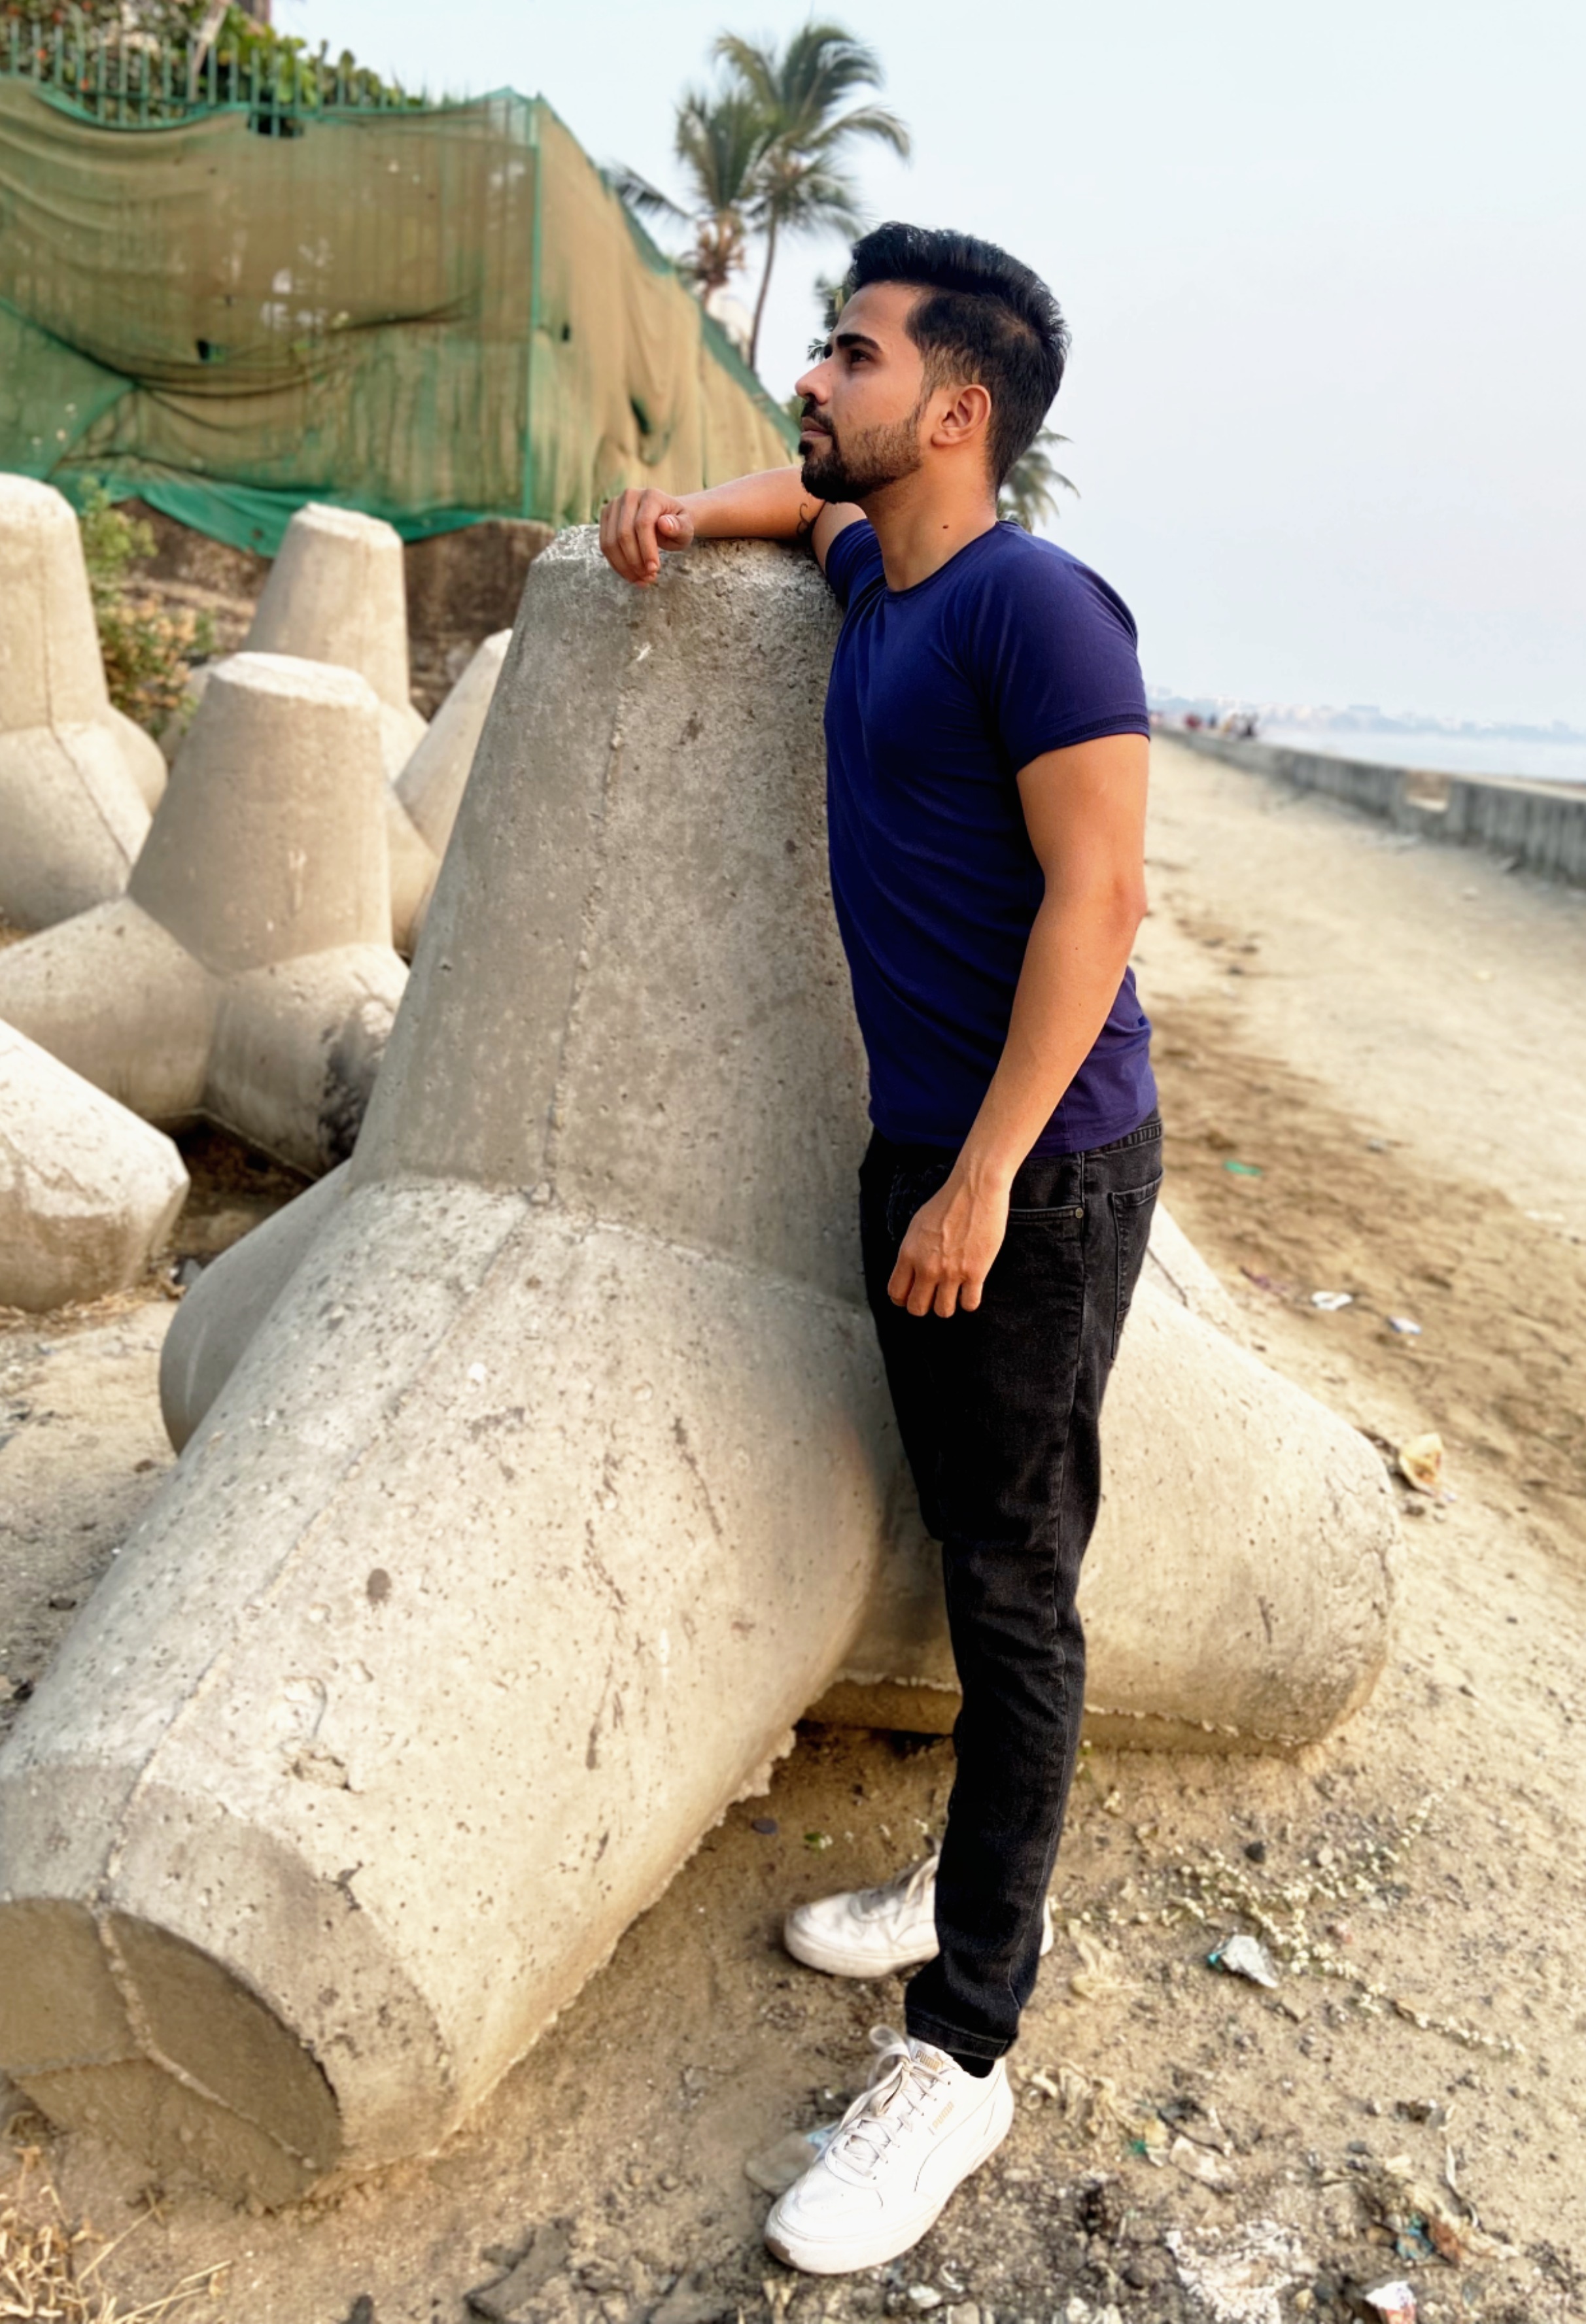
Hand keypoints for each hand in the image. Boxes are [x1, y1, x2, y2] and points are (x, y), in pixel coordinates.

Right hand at [598, 487, 695, 584]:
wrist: (664, 518)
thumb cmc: (677, 525)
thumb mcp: (686, 528)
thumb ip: (679, 527)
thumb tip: (664, 524)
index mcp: (651, 496)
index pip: (643, 524)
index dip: (647, 549)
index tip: (654, 569)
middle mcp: (629, 496)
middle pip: (623, 534)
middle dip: (635, 562)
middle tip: (649, 578)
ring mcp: (613, 505)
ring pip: (610, 542)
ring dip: (624, 567)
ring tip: (641, 580)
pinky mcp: (605, 518)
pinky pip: (605, 546)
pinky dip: (617, 565)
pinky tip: (631, 576)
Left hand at [888, 1173, 1009, 1317]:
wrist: (975, 1189)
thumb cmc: (947, 1204)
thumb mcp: (917, 1226)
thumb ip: (912, 1252)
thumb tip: (911, 1272)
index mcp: (908, 1254)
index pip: (896, 1293)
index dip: (904, 1299)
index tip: (914, 1295)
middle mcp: (927, 1267)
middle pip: (917, 1308)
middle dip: (925, 1306)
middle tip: (934, 1296)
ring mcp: (951, 1272)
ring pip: (944, 1311)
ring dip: (948, 1305)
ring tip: (954, 1293)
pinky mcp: (975, 1272)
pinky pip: (969, 1304)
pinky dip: (969, 1301)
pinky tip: (971, 1288)